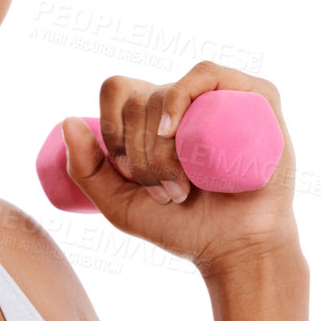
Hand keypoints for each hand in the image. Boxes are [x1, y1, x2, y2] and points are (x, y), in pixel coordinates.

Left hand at [59, 60, 301, 279]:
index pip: (116, 92)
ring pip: (163, 93)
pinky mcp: (253, 98)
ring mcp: (218, 96)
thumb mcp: (118, 205)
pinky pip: (206, 73)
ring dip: (159, 147)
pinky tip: (175, 131)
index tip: (127, 175)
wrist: (234, 247)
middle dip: (140, 156)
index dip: (111, 129)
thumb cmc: (181, 226)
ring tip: (181, 187)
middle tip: (165, 194)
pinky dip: (180, 97)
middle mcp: (185, 100)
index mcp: (154, 116)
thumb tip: (67, 120)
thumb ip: (85, 169)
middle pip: (137, 102)